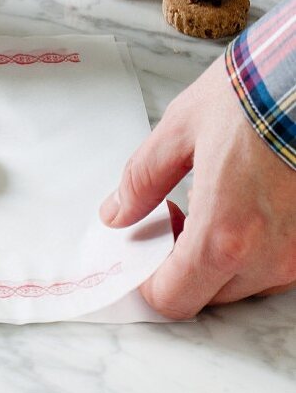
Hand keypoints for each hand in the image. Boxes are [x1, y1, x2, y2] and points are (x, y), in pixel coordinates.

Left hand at [100, 54, 295, 317]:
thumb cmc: (253, 94)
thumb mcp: (181, 129)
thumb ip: (142, 179)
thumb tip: (117, 213)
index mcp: (224, 235)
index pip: (173, 298)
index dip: (147, 280)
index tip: (142, 247)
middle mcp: (267, 257)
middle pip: (208, 296)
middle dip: (182, 264)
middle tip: (176, 213)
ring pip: (245, 283)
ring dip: (220, 257)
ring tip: (214, 199)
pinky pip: (276, 263)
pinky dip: (254, 246)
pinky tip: (246, 201)